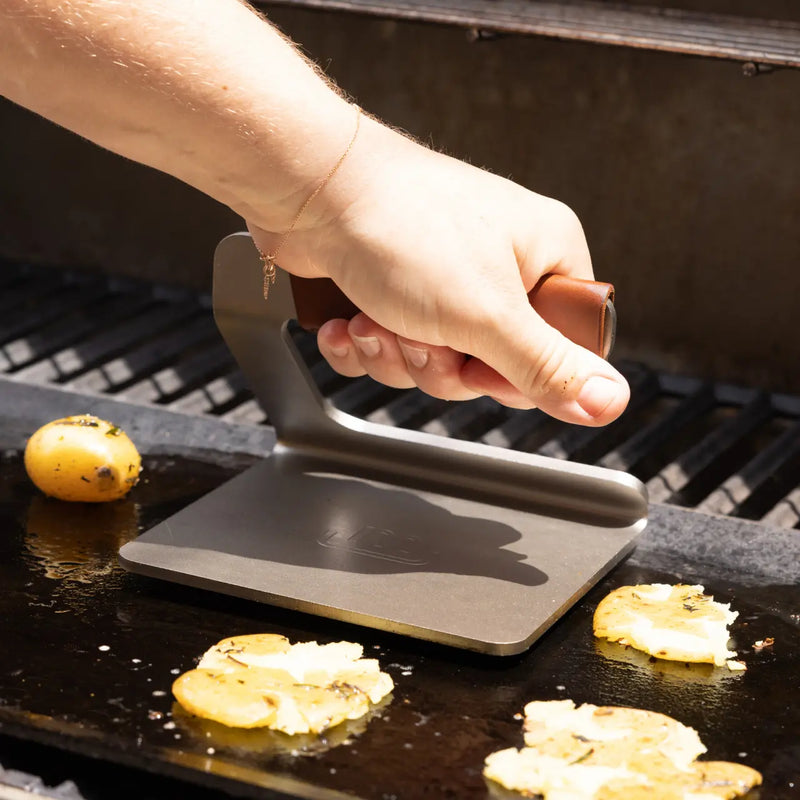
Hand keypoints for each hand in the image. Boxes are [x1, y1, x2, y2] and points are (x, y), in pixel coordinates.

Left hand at [249, 115, 628, 425]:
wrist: (308, 187)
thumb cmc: (401, 226)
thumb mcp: (486, 314)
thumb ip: (547, 365)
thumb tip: (610, 401)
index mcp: (544, 257)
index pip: (559, 350)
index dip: (514, 375)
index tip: (479, 366)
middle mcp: (498, 265)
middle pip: (489, 365)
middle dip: (440, 364)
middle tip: (420, 337)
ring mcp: (443, 276)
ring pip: (434, 360)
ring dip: (394, 353)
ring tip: (374, 318)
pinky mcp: (394, 287)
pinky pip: (392, 347)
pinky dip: (364, 343)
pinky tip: (348, 320)